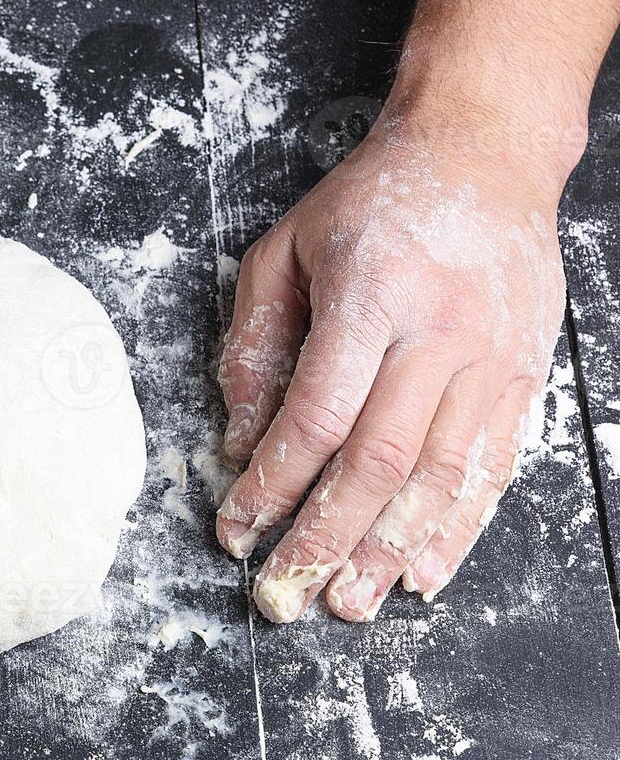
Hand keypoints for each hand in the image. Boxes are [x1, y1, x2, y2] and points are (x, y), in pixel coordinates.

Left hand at [215, 110, 566, 621]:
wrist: (485, 154)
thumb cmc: (371, 202)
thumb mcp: (284, 252)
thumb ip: (256, 345)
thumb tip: (238, 441)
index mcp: (370, 295)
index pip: (315, 417)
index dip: (271, 485)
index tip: (235, 529)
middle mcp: (439, 333)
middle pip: (378, 461)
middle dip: (325, 539)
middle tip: (285, 594)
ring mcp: (492, 359)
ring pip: (441, 477)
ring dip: (390, 551)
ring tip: (349, 605)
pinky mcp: (524, 377)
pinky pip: (492, 468)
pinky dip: (457, 528)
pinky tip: (423, 573)